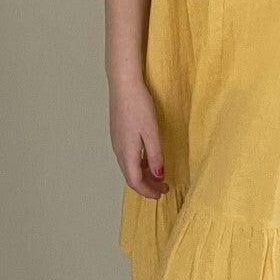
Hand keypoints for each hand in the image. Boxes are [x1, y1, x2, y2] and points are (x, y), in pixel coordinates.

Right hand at [109, 79, 169, 199]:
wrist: (123, 85)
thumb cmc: (139, 106)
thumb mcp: (152, 133)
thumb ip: (155, 155)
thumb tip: (159, 175)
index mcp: (127, 153)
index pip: (135, 181)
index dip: (148, 191)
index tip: (161, 194)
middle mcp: (119, 150)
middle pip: (131, 176)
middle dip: (147, 185)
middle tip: (163, 188)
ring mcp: (117, 142)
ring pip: (129, 166)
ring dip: (143, 174)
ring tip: (159, 174)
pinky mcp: (118, 133)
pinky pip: (127, 156)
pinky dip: (139, 163)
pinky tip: (149, 158)